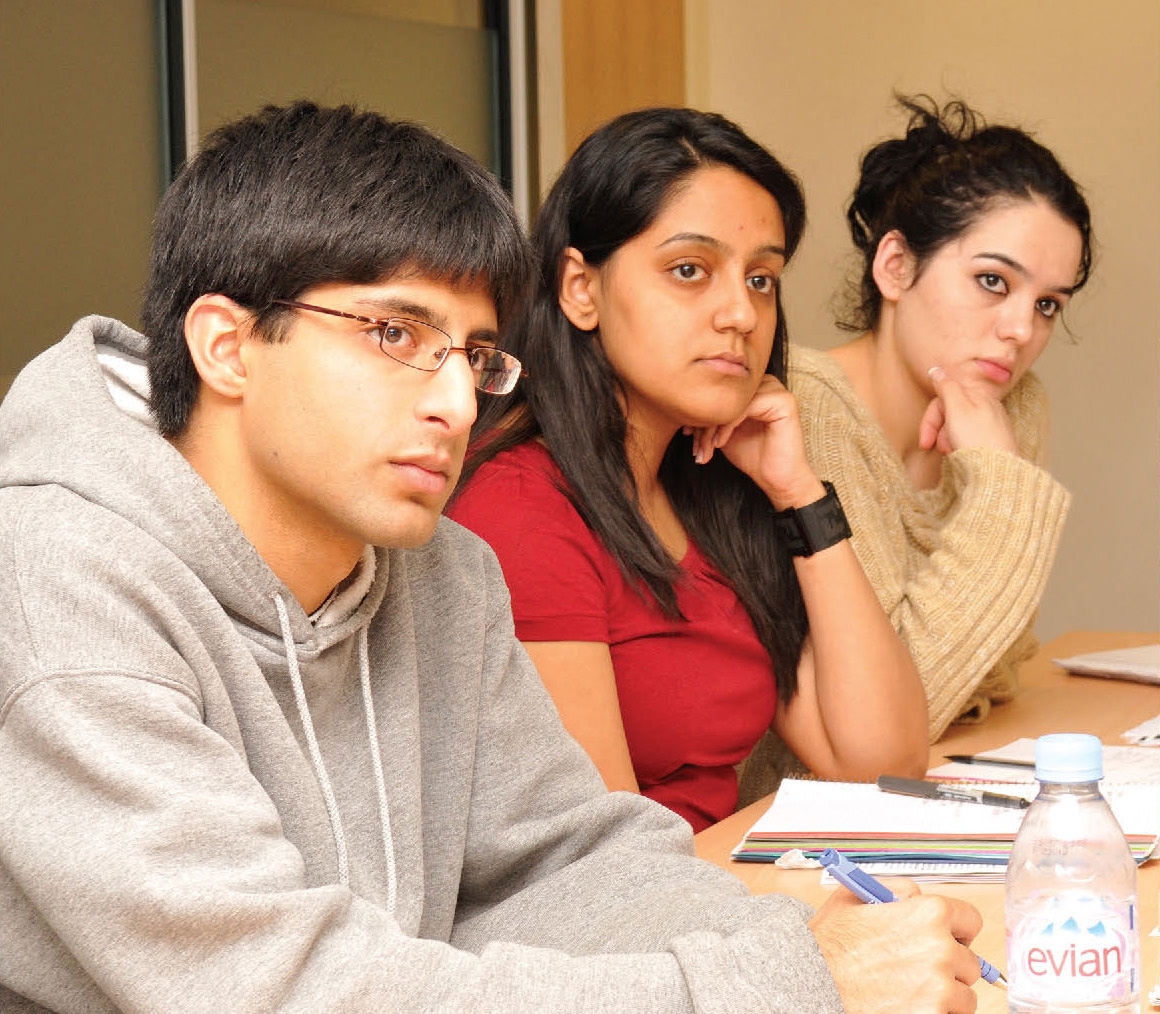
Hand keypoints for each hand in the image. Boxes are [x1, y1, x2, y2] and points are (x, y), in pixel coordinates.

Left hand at [685, 375, 822, 508]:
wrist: (777, 480)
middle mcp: (766, 384)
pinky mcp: (784, 402)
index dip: (701, 411)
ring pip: (733, 401)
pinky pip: (746, 407)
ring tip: (707, 447)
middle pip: (725, 394)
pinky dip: (728, 425)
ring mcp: (777, 391)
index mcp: (753, 389)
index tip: (686, 433)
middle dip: (705, 420)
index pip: (720, 391)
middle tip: (694, 444)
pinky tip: (721, 443)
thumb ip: (711, 417)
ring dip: (714, 424)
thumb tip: (684, 409)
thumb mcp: (723, 432)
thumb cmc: (753, 457)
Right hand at [809, 879, 983, 1013]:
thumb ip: (894, 889)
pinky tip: (906, 1004)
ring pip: (963, 996)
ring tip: (909, 989)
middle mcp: (940, 950)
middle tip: (918, 967)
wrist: (811, 984)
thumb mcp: (854, 897)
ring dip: (944, 995)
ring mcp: (939, 989)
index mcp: (928, 914)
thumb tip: (917, 895)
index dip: (956, 929)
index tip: (948, 938)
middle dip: (948, 965)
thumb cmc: (828, 945)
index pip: (971, 920)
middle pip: (970, 962)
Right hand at [919, 366, 1018, 456]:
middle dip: (938, 430)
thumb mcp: (956, 409)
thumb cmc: (978, 440)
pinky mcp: (994, 435)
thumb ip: (945, 387)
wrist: (999, 468)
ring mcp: (991, 420)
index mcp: (977, 394)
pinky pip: (969, 434)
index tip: (924, 441)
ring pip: (958, 424)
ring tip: (950, 451)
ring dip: (947, 438)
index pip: (943, 398)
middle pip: (950, 410)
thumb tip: (936, 370)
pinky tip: (960, 452)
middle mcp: (986, 403)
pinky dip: (959, 442)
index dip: (930, 419)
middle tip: (934, 448)